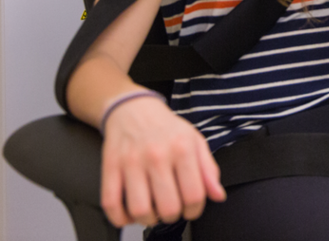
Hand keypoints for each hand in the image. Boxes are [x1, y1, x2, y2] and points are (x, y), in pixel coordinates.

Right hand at [100, 94, 225, 226]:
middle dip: (172, 216)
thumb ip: (209, 170)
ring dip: (148, 219)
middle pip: (168, 208)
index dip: (194, 210)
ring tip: (152, 210)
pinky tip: (130, 212)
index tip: (190, 208)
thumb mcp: (195, 141)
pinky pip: (111, 203)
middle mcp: (157, 155)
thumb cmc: (166, 128)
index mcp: (182, 149)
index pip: (194, 195)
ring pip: (140, 210)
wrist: (134, 109)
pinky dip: (120, 217)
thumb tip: (218, 195)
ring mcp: (131, 162)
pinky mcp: (110, 167)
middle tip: (171, 208)